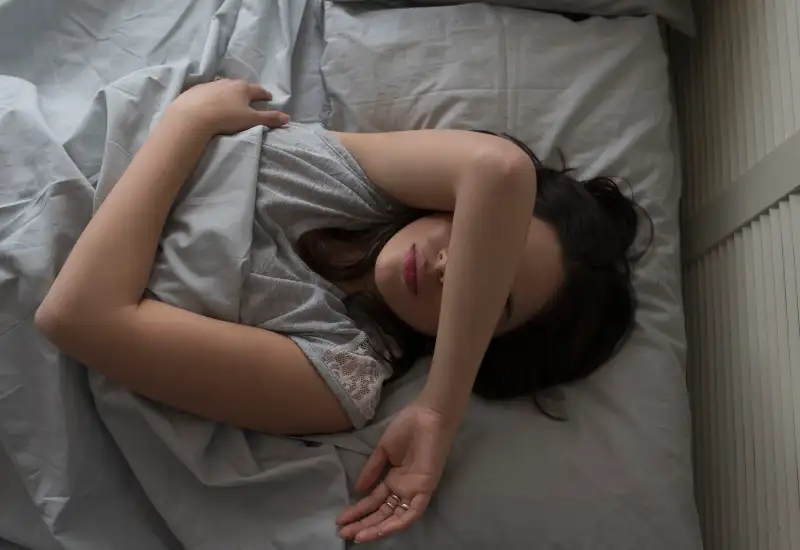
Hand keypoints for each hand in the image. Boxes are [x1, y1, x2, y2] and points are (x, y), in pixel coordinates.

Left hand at [169, 78, 288, 135]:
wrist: (193, 116)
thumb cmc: (226, 117)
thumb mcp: (251, 120)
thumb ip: (269, 118)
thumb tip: (287, 118)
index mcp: (244, 88)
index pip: (259, 90)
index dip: (265, 95)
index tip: (268, 98)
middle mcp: (228, 82)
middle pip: (241, 86)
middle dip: (247, 92)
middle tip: (250, 99)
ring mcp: (211, 85)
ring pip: (224, 87)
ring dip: (229, 93)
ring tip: (230, 101)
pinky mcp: (196, 90)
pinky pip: (208, 92)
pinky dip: (213, 97)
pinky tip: (211, 103)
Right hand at [336, 402, 452, 543]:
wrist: (425, 416)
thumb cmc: (407, 428)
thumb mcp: (383, 451)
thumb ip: (371, 471)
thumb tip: (357, 490)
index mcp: (394, 479)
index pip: (374, 501)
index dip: (357, 511)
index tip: (340, 519)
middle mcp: (403, 489)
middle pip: (382, 513)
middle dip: (363, 523)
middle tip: (343, 532)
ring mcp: (414, 490)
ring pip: (395, 517)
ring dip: (377, 528)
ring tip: (357, 535)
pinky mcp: (425, 489)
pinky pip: (413, 512)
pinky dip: (398, 523)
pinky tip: (382, 530)